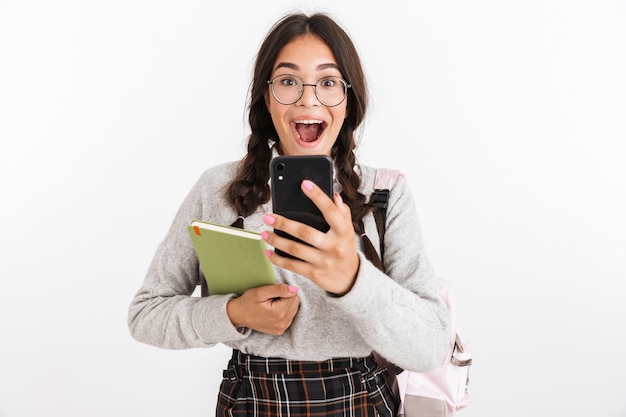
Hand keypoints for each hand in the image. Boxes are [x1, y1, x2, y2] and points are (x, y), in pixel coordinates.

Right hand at [226, 283, 299, 335]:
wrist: (238, 315)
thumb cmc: (247, 302)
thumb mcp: (260, 292)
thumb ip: (278, 289)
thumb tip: (294, 289)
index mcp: (278, 313)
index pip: (294, 295)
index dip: (284, 291)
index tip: (273, 293)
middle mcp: (282, 323)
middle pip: (295, 303)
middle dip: (286, 297)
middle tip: (271, 298)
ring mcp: (281, 328)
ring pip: (294, 309)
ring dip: (285, 304)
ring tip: (272, 304)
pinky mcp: (280, 330)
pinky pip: (290, 316)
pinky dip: (284, 311)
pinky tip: (273, 310)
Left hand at [262, 180, 359, 295]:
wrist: (350, 279)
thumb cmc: (345, 249)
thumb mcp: (348, 231)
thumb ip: (342, 213)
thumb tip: (335, 195)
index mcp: (343, 232)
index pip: (330, 211)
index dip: (318, 196)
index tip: (304, 184)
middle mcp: (334, 246)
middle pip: (305, 232)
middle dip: (284, 224)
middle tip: (268, 217)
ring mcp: (323, 261)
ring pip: (295, 249)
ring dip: (276, 241)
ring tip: (264, 232)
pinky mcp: (314, 274)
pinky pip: (292, 265)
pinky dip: (278, 259)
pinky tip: (268, 252)